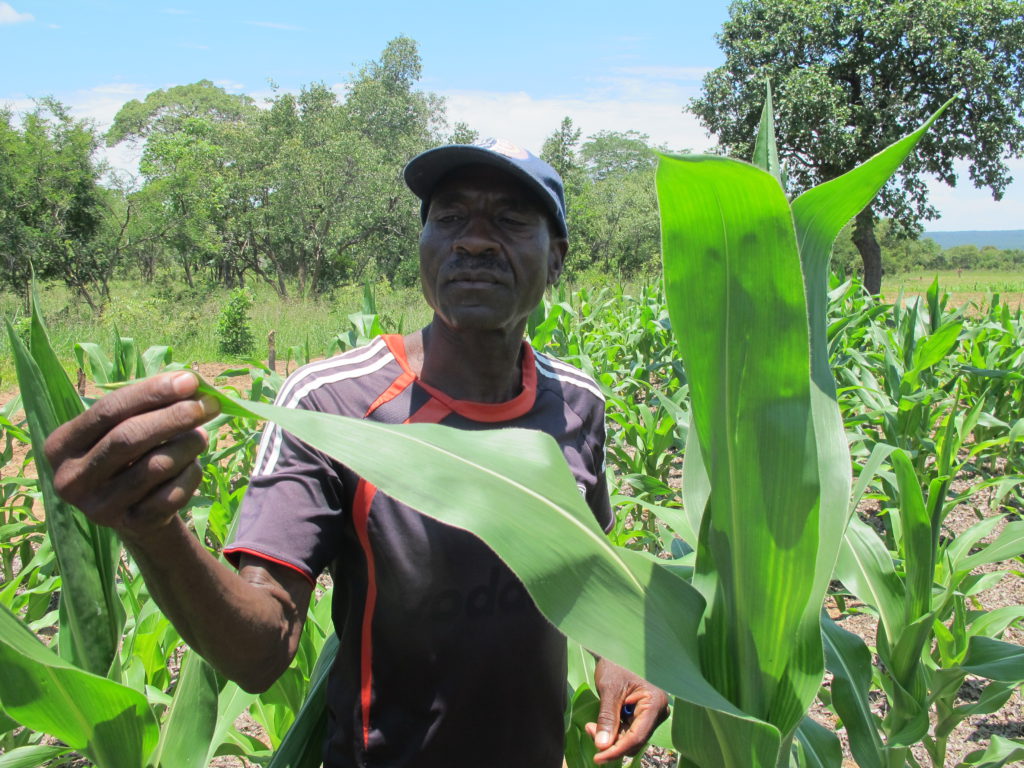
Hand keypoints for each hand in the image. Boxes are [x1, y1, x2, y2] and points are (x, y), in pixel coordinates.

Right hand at [45, 371, 219, 540]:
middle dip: (174, 417)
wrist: (136, 514)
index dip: (151, 393)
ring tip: (201, 436)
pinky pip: (172, 494)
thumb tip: (189, 383)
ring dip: (188, 445)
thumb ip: (148, 405)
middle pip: (128, 438)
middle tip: (209, 405)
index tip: (189, 381)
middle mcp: (71, 479)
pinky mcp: (130, 525)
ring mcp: (99, 507)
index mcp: (61, 445)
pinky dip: (191, 474)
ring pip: (155, 466)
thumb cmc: (131, 457)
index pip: (107, 410)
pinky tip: (192, 465)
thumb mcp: (125, 429)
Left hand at [585, 658, 669, 763]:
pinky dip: (613, 732)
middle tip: (589, 730)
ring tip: (591, 726)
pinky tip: (599, 726)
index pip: (637, 736)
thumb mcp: (608, 690)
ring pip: (630, 739)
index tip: (598, 757)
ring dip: (610, 738)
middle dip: (611, 743)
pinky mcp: (642, 716)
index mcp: (655, 702)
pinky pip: (628, 732)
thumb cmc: (614, 664)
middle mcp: (658, 711)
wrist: (614, 650)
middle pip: (635, 740)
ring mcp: (651, 714)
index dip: (617, 750)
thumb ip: (607, 718)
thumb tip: (602, 746)